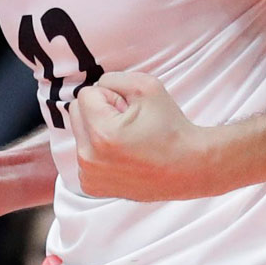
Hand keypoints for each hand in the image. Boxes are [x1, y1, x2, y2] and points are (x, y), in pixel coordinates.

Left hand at [69, 71, 211, 200]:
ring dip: (98, 130)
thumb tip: (95, 87)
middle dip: (100, 111)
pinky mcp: (92, 186)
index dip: (110, 96)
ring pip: (80, 133)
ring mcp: (89, 175)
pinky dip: (98, 151)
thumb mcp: (147, 86)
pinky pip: (84, 154)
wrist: (188, 167)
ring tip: (126, 140)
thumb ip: (113, 78)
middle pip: (76, 112)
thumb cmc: (170, 127)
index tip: (129, 110)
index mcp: (101, 133)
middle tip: (128, 122)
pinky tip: (122, 156)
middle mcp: (89, 158)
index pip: (85, 95)